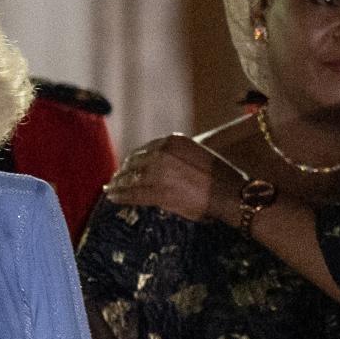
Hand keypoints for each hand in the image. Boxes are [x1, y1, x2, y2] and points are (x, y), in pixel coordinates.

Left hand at [106, 133, 245, 226]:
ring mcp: (159, 172)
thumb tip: (163, 165)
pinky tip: (113, 198)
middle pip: (134, 162)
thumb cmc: (218, 177)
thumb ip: (177, 156)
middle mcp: (163, 152)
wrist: (229, 192)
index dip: (133, 159)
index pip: (145, 149)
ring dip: (118, 185)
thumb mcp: (196, 154)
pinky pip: (133, 194)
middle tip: (114, 180)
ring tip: (110, 190)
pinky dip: (121, 196)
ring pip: (131, 178)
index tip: (126, 166)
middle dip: (123, 172)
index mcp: (173, 140)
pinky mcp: (158, 191)